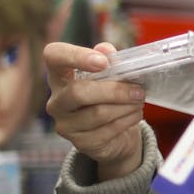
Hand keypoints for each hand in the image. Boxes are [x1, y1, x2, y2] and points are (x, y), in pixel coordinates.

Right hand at [43, 41, 145, 180]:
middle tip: (138, 90)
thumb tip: (107, 50)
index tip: (103, 62)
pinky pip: (107, 130)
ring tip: (139, 100)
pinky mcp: (80, 143)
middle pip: (78, 92)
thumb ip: (109, 60)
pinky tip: (135, 114)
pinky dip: (127, 120)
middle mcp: (57, 101)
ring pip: (97, 113)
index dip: (75, 56)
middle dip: (114, 91)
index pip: (54, 56)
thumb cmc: (109, 98)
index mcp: (60, 76)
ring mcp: (65, 124)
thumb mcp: (111, 75)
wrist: (115, 135)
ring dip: (125, 106)